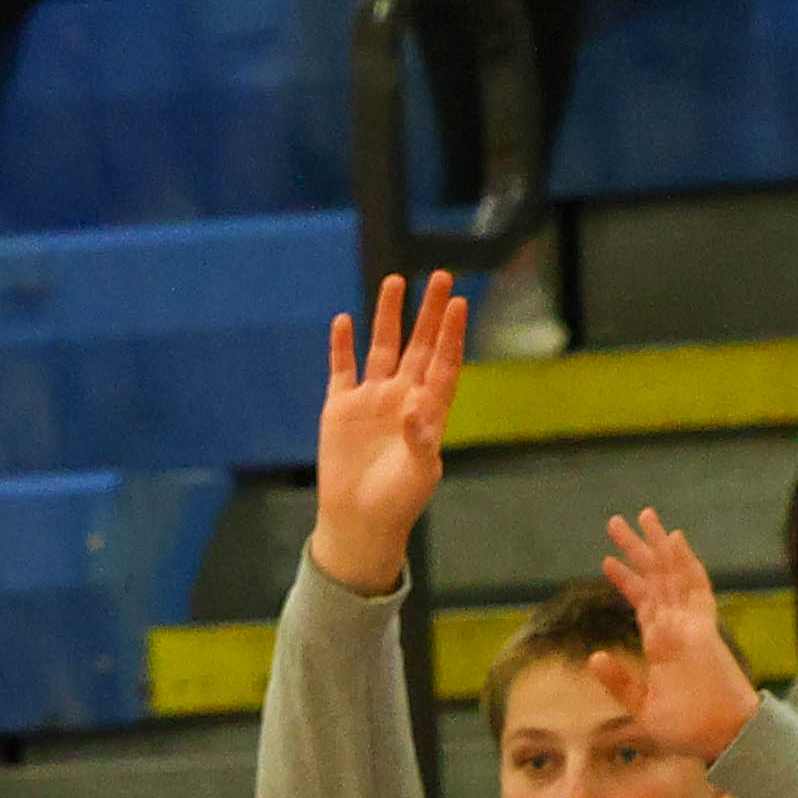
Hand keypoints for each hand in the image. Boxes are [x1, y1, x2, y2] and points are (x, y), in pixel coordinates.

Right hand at [308, 271, 465, 595]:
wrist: (358, 521)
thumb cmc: (398, 501)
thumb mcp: (419, 473)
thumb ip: (420, 438)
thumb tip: (414, 405)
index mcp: (429, 409)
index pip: (444, 362)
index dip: (450, 333)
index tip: (457, 303)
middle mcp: (402, 396)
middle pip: (418, 344)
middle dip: (428, 312)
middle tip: (439, 276)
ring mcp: (371, 400)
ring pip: (382, 348)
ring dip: (388, 316)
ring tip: (395, 281)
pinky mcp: (340, 409)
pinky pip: (342, 370)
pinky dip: (341, 347)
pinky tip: (344, 321)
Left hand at [603, 508, 759, 764]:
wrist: (718, 737)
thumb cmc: (685, 727)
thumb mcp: (640, 705)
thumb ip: (618, 681)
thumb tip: (595, 656)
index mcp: (662, 644)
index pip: (642, 602)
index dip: (626, 580)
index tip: (607, 561)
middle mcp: (676, 627)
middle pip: (654, 579)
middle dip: (635, 550)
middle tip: (616, 522)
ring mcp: (690, 624)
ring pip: (671, 573)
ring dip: (656, 545)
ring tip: (639, 516)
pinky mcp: (701, 627)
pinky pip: (694, 586)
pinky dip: (683, 561)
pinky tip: (672, 538)